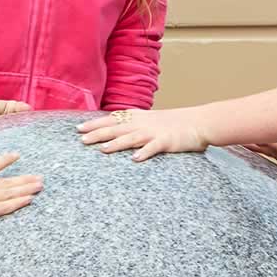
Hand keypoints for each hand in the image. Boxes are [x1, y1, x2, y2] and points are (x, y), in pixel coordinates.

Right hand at [0, 143, 41, 232]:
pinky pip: (4, 207)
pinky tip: (29, 200)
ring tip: (39, 186)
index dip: (5, 160)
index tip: (16, 155)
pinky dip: (17, 203)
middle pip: (7, 181)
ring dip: (26, 189)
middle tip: (40, 177)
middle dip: (24, 179)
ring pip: (9, 193)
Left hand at [75, 109, 207, 161]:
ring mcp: (154, 132)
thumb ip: (131, 124)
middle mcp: (142, 123)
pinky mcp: (166, 141)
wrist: (197, 122)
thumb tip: (113, 130)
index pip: (111, 119)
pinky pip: (153, 148)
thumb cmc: (172, 124)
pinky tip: (135, 159)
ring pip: (131, 138)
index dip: (95, 123)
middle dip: (98, 133)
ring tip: (102, 150)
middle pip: (116, 128)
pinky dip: (144, 152)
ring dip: (117, 144)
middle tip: (82, 140)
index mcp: (137, 117)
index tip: (78, 128)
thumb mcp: (149, 120)